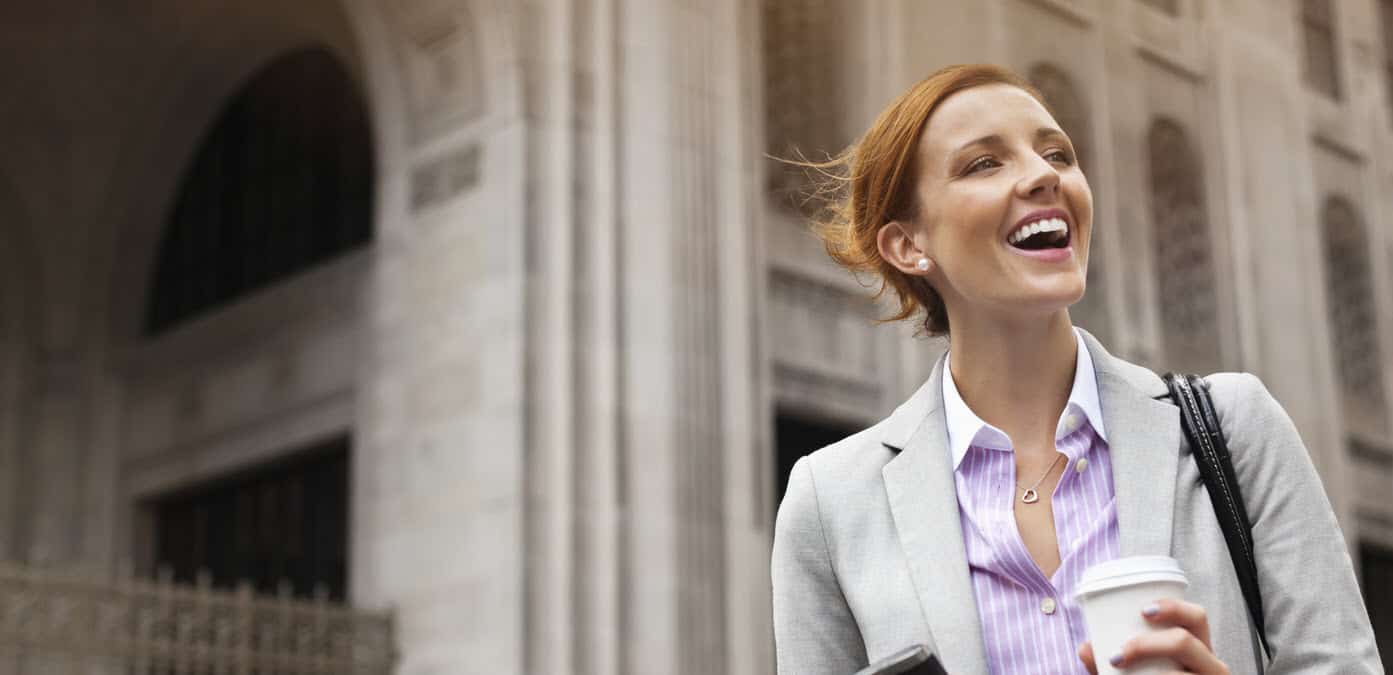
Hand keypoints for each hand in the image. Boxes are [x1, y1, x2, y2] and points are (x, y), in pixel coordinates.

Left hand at [1077, 599, 1229, 673]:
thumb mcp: (1132, 670)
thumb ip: (1107, 660)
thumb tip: (1085, 648)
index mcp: (1197, 645)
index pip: (1196, 617)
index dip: (1173, 607)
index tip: (1143, 610)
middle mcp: (1211, 664)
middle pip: (1186, 641)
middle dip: (1148, 645)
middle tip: (1117, 655)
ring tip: (1120, 670)